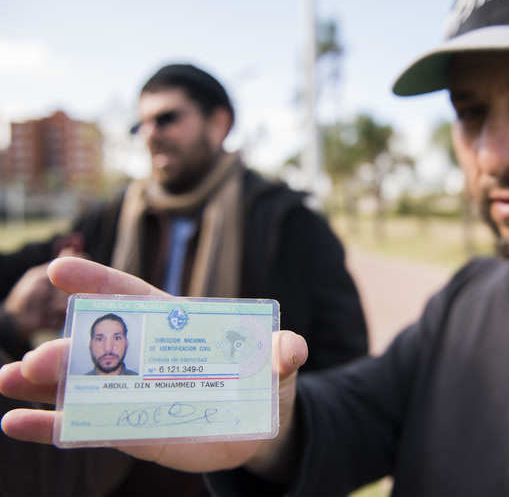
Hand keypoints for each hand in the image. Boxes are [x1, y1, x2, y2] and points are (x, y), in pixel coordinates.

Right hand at [0, 257, 307, 474]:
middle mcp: (145, 356)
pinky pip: (82, 425)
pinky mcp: (128, 427)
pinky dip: (49, 425)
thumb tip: (293, 349)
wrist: (257, 428)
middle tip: (42, 359)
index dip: (99, 281)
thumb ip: (283, 353)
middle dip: (69, 348)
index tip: (61, 269)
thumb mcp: (277, 365)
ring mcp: (132, 392)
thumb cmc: (264, 382)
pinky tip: (14, 422)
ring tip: (10, 380)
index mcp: (175, 327)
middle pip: (100, 345)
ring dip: (44, 383)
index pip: (133, 296)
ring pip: (80, 383)